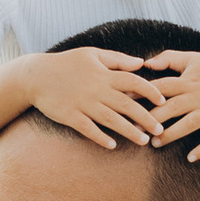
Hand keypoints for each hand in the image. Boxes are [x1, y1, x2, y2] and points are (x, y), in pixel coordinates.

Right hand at [19, 46, 165, 151]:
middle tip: (160, 130)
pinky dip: (100, 137)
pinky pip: (88, 129)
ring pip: (111, 119)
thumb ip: (118, 59)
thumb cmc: (67, 63)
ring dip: (129, 131)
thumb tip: (140, 63)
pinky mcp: (70, 115)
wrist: (36, 75)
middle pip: (127, 105)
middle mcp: (97, 89)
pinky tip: (112, 146)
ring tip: (143, 141)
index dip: (150, 91)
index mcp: (104, 74)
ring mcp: (83, 104)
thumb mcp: (93, 54)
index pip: (133, 82)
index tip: (163, 102)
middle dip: (146, 118)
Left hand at [137, 48, 199, 163]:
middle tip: (133, 129)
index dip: (143, 93)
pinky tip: (190, 158)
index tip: (125, 101)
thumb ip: (169, 58)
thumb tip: (146, 63)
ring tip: (154, 143)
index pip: (162, 87)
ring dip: (171, 135)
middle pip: (171, 108)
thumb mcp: (193, 58)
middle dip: (151, 119)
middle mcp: (198, 96)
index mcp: (188, 81)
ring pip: (188, 125)